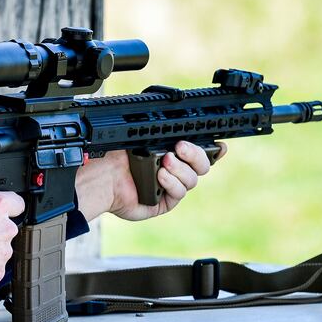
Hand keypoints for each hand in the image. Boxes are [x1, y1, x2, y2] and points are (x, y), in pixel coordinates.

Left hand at [76, 141, 226, 220]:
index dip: (214, 149)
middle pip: (203, 165)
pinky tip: (160, 177)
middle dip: (196, 154)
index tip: (220, 145)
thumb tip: (181, 117)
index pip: (201, 150)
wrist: (100, 176)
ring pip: (193, 179)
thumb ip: (163, 130)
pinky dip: (172, 183)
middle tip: (180, 147)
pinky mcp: (163, 203)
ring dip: (181, 169)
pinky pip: (179, 194)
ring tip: (164, 161)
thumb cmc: (115, 154)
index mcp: (172, 151)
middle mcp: (174, 170)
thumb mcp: (140, 135)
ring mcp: (170, 187)